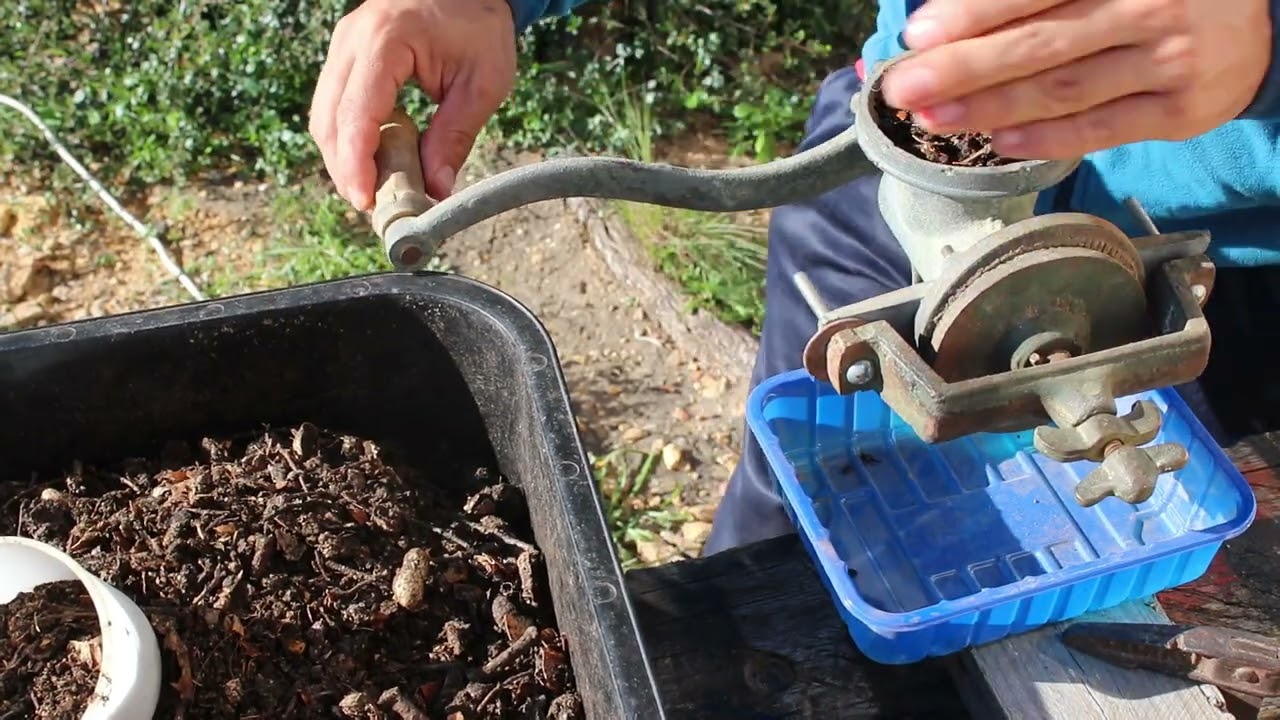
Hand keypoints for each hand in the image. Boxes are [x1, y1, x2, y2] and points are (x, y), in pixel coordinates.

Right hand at [309, 0, 517, 209]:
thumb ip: (455, 136)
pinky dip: (349, 139)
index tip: (366, 201)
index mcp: (386, 40)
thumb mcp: (483, 83)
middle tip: (375, 206)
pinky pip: (335, 105)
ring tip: (376, 190)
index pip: (357, 112)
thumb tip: (436, 189)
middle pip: (330, 119)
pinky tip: (373, 162)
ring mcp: (344, 46)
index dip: (356, 163)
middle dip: (346, 169)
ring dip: (344, 158)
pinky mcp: (347, 56)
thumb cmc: (480, 27)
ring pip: (325, 115)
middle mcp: (352, 40)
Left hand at [880, 0, 1273, 157]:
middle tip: (905, 86)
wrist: (1254, 24)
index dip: (973, 12)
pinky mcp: (1179, 113)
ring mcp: (1170, 61)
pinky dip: (1044, 137)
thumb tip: (946, 12)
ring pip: (1063, 90)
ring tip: (934, 116)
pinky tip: (997, 140)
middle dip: (963, 67)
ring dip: (990, 107)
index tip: (917, 35)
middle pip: (1041, 43)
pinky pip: (1099, 129)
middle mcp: (1151, 5)